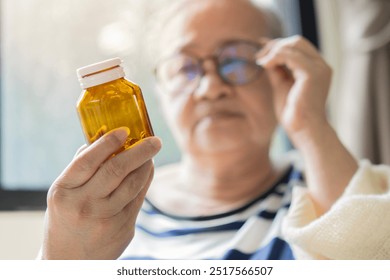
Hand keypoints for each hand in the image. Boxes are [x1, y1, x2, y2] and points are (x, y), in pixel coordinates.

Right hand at [41, 127, 161, 258]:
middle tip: (154, 140)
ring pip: (133, 183)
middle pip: (116, 170)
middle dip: (140, 151)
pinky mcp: (123, 227)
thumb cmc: (66, 218)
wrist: (69, 260)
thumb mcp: (63, 193)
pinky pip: (139, 197)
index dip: (108, 143)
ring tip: (151, 153)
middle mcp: (84, 205)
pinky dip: (145, 180)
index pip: (88, 161)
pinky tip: (147, 170)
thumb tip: (102, 137)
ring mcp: (106, 218)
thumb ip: (81, 167)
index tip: (125, 130)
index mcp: (64, 192)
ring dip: (146, 164)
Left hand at [257, 36, 357, 211]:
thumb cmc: (293, 113)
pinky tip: (265, 65)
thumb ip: (277, 70)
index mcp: (317, 68)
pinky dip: (275, 56)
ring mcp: (320, 68)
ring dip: (273, 51)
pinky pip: (291, 56)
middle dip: (274, 46)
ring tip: (260, 62)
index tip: (260, 51)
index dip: (277, 45)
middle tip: (258, 57)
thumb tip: (265, 56)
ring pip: (294, 44)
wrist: (303, 130)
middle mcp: (321, 65)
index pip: (298, 46)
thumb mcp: (282, 85)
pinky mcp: (313, 74)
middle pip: (297, 41)